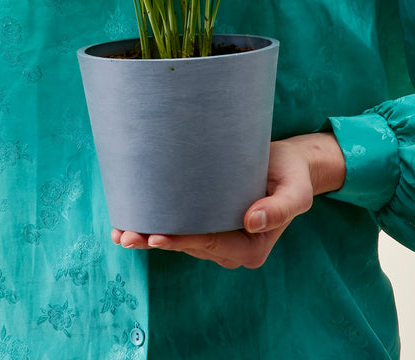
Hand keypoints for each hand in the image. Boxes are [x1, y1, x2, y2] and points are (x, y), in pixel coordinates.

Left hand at [111, 132, 345, 268]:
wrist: (287, 165)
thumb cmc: (291, 175)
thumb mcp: (295, 191)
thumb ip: (280, 208)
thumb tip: (251, 222)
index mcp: (251, 248)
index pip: (210, 244)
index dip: (182, 241)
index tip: (157, 237)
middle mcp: (232, 250)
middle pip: (189, 245)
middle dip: (157, 240)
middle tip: (126, 236)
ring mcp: (218, 238)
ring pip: (180, 238)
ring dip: (150, 235)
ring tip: (120, 233)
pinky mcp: (207, 222)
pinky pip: (179, 227)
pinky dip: (156, 224)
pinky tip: (130, 224)